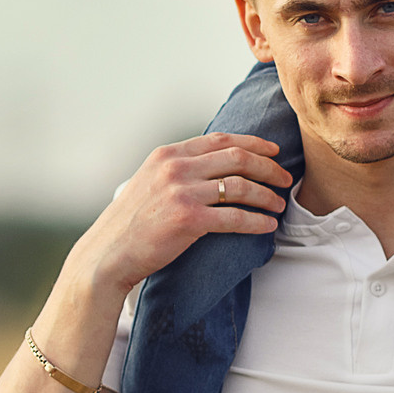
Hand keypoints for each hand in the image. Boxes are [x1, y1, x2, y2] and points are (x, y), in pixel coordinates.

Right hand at [72, 134, 293, 298]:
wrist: (108, 253)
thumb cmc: (130, 223)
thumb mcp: (149, 181)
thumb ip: (177, 168)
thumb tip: (213, 164)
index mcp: (168, 154)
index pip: (221, 139)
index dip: (253, 143)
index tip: (273, 152)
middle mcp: (175, 167)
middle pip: (237, 158)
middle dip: (268, 167)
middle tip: (285, 179)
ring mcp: (181, 192)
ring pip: (240, 186)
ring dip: (266, 195)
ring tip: (279, 205)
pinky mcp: (188, 220)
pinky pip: (234, 217)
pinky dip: (256, 221)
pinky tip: (267, 226)